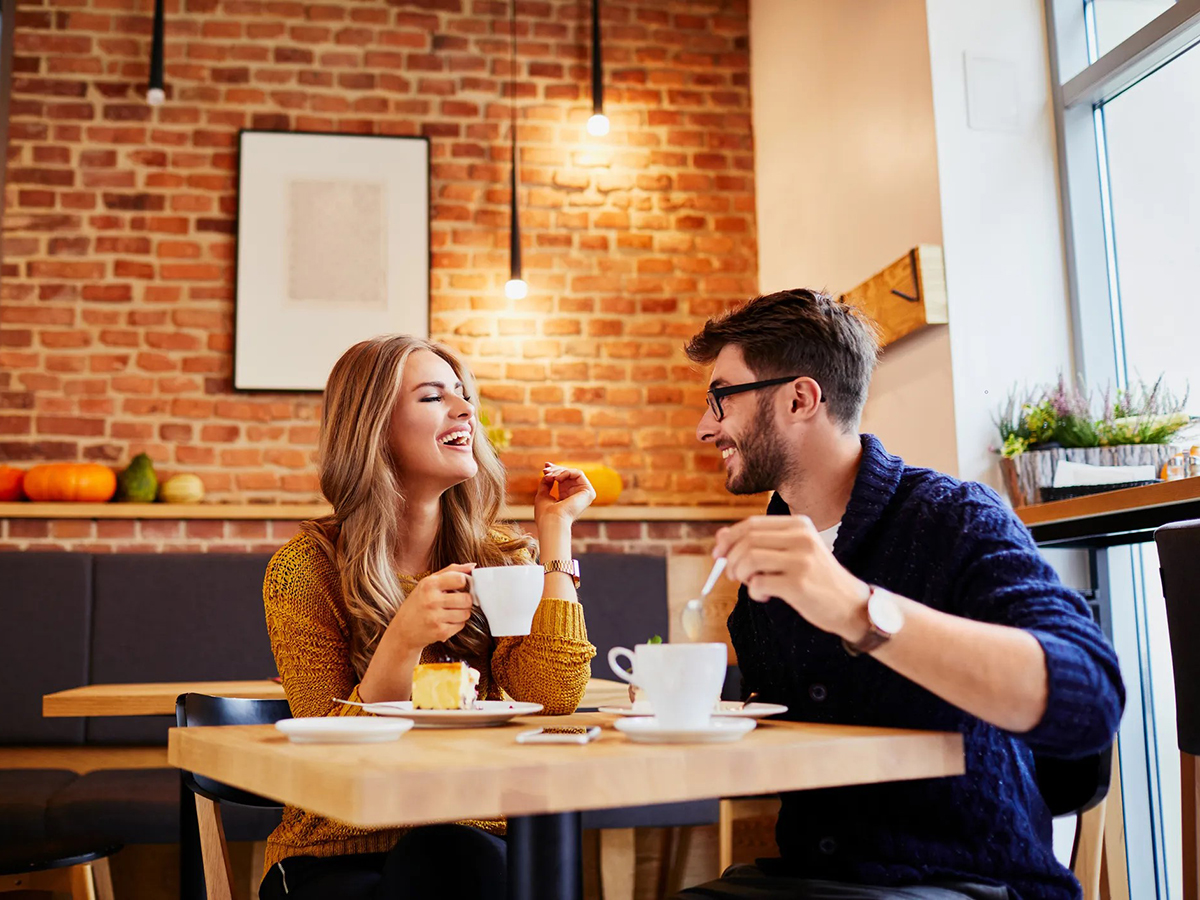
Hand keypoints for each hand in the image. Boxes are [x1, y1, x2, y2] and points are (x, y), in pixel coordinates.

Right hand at [387, 563, 476, 648]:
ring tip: (451, 611)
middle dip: (465, 600)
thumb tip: (473, 566)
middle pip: (466, 598)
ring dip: (462, 612)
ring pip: (466, 613)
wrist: (403, 630)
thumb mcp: (428, 582)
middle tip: (457, 601)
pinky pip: (461, 625)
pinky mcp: (440, 632)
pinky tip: (446, 621)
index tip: (461, 586)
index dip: (464, 583)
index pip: (460, 579)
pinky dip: (457, 623)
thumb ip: (451, 571)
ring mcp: (436, 617)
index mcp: (429, 584)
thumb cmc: (418, 603)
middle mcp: (431, 600)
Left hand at [534, 463, 595, 526]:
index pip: (564, 480)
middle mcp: (576, 496)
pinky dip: (566, 472)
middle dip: (556, 469)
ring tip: (549, 476)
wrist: (552, 520)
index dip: (555, 470)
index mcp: (566, 498)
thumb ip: (547, 483)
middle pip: (568, 475)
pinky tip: (557, 478)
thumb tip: (548, 472)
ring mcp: (584, 495)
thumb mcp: (543, 494)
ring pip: (573, 473)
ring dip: (559, 471)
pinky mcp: (589, 492)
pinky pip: (578, 473)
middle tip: (546, 470)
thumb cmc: (545, 512)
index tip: (545, 466)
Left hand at [712, 515, 868, 639]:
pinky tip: (765, 596)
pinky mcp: (798, 584)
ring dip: (740, 574)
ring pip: (749, 559)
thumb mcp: (794, 552)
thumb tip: (720, 537)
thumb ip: (761, 542)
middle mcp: (801, 538)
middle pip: (747, 540)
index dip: (729, 538)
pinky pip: (758, 583)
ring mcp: (801, 560)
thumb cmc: (817, 578)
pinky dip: (754, 592)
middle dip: (730, 559)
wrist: (851, 605)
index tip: (718, 553)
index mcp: (799, 524)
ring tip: (749, 583)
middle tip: (731, 574)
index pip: (752, 524)